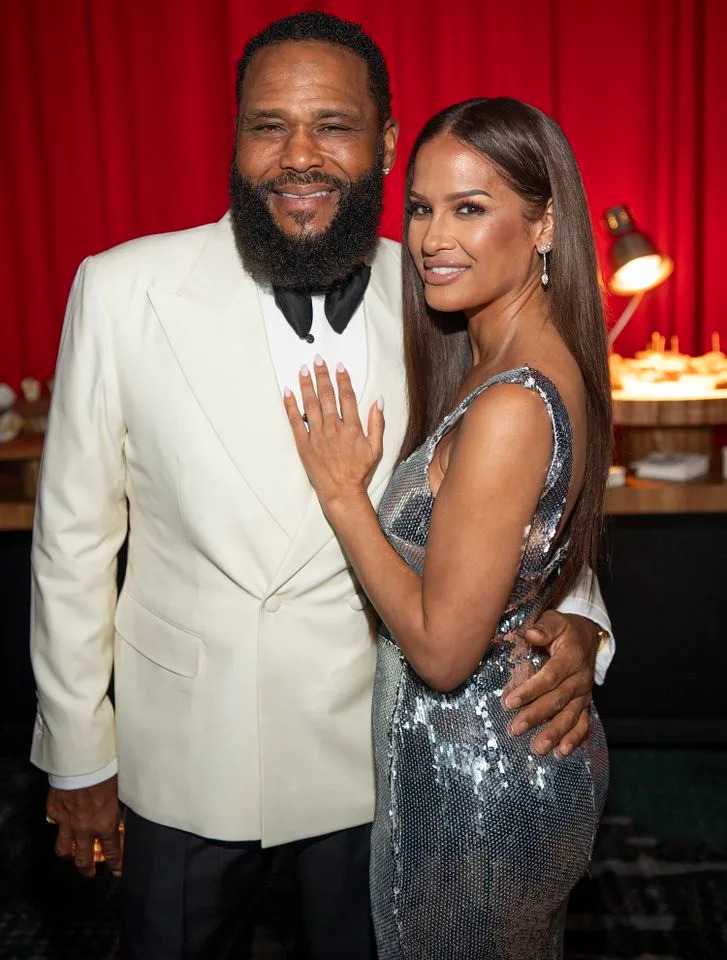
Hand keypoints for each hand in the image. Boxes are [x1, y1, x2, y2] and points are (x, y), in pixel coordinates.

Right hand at [46, 774, 122, 877]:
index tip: (117, 871)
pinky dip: (58, 826)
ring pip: (64, 849)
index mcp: (105, 824)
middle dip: (88, 869)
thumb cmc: (106, 773)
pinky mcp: (54, 811)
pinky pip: (55, 825)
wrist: (82, 762)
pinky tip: (61, 824)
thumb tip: (116, 819)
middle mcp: (85, 829)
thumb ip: (114, 811)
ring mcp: (66, 822)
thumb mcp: (118, 795)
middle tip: (90, 873)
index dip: (115, 864)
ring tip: (72, 857)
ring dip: (69, 855)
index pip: (112, 851)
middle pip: (84, 858)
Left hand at [284, 356, 383, 511]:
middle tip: (318, 360)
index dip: (343, 379)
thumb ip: (377, 423)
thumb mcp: (376, 449)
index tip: (339, 367)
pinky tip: (288, 392)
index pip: (347, 397)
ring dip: (307, 385)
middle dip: (322, 375)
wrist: (341, 492)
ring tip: (303, 370)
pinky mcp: (304, 444)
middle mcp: (333, 428)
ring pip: (311, 404)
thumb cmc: (359, 473)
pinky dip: (291, 405)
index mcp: (352, 428)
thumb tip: (379, 402)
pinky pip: (295, 421)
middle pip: (327, 395)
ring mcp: (317, 435)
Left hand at [504, 611, 597, 756]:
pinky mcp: (585, 704)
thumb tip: (531, 634)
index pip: (550, 677)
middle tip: (516, 728)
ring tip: (538, 747)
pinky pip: (583, 724)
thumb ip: (544, 627)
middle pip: (557, 700)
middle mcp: (580, 679)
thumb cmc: (565, 629)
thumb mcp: (555, 620)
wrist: (589, 637)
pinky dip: (574, 739)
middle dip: (536, 716)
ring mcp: (584, 694)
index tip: (510, 702)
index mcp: (571, 658)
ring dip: (554, 733)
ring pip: (570, 716)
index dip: (530, 690)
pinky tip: (562, 752)